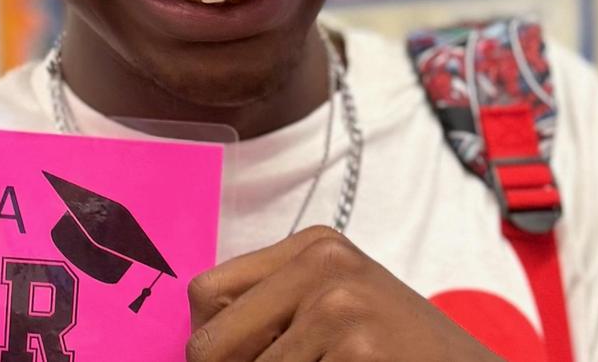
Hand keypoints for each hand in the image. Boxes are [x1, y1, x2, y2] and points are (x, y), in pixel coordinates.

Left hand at [186, 226, 504, 361]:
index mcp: (314, 246)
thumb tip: (194, 345)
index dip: (213, 343)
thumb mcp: (339, 308)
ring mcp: (341, 309)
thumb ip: (273, 311)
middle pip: (209, 343)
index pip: (204, 294)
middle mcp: (324, 265)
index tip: (247, 358)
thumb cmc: (402, 353)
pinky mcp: (358, 353)